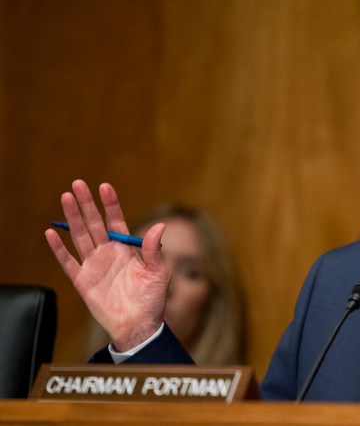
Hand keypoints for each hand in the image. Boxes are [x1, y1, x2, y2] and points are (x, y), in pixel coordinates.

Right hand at [45, 179, 169, 350]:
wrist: (139, 325)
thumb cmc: (151, 299)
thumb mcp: (158, 273)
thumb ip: (154, 250)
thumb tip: (159, 226)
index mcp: (126, 249)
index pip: (116, 221)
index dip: (110, 204)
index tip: (104, 187)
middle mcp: (108, 253)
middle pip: (94, 223)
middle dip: (87, 204)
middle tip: (78, 183)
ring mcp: (94, 265)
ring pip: (80, 236)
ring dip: (72, 218)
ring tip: (66, 197)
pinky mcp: (82, 280)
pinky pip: (68, 262)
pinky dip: (59, 248)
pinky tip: (51, 232)